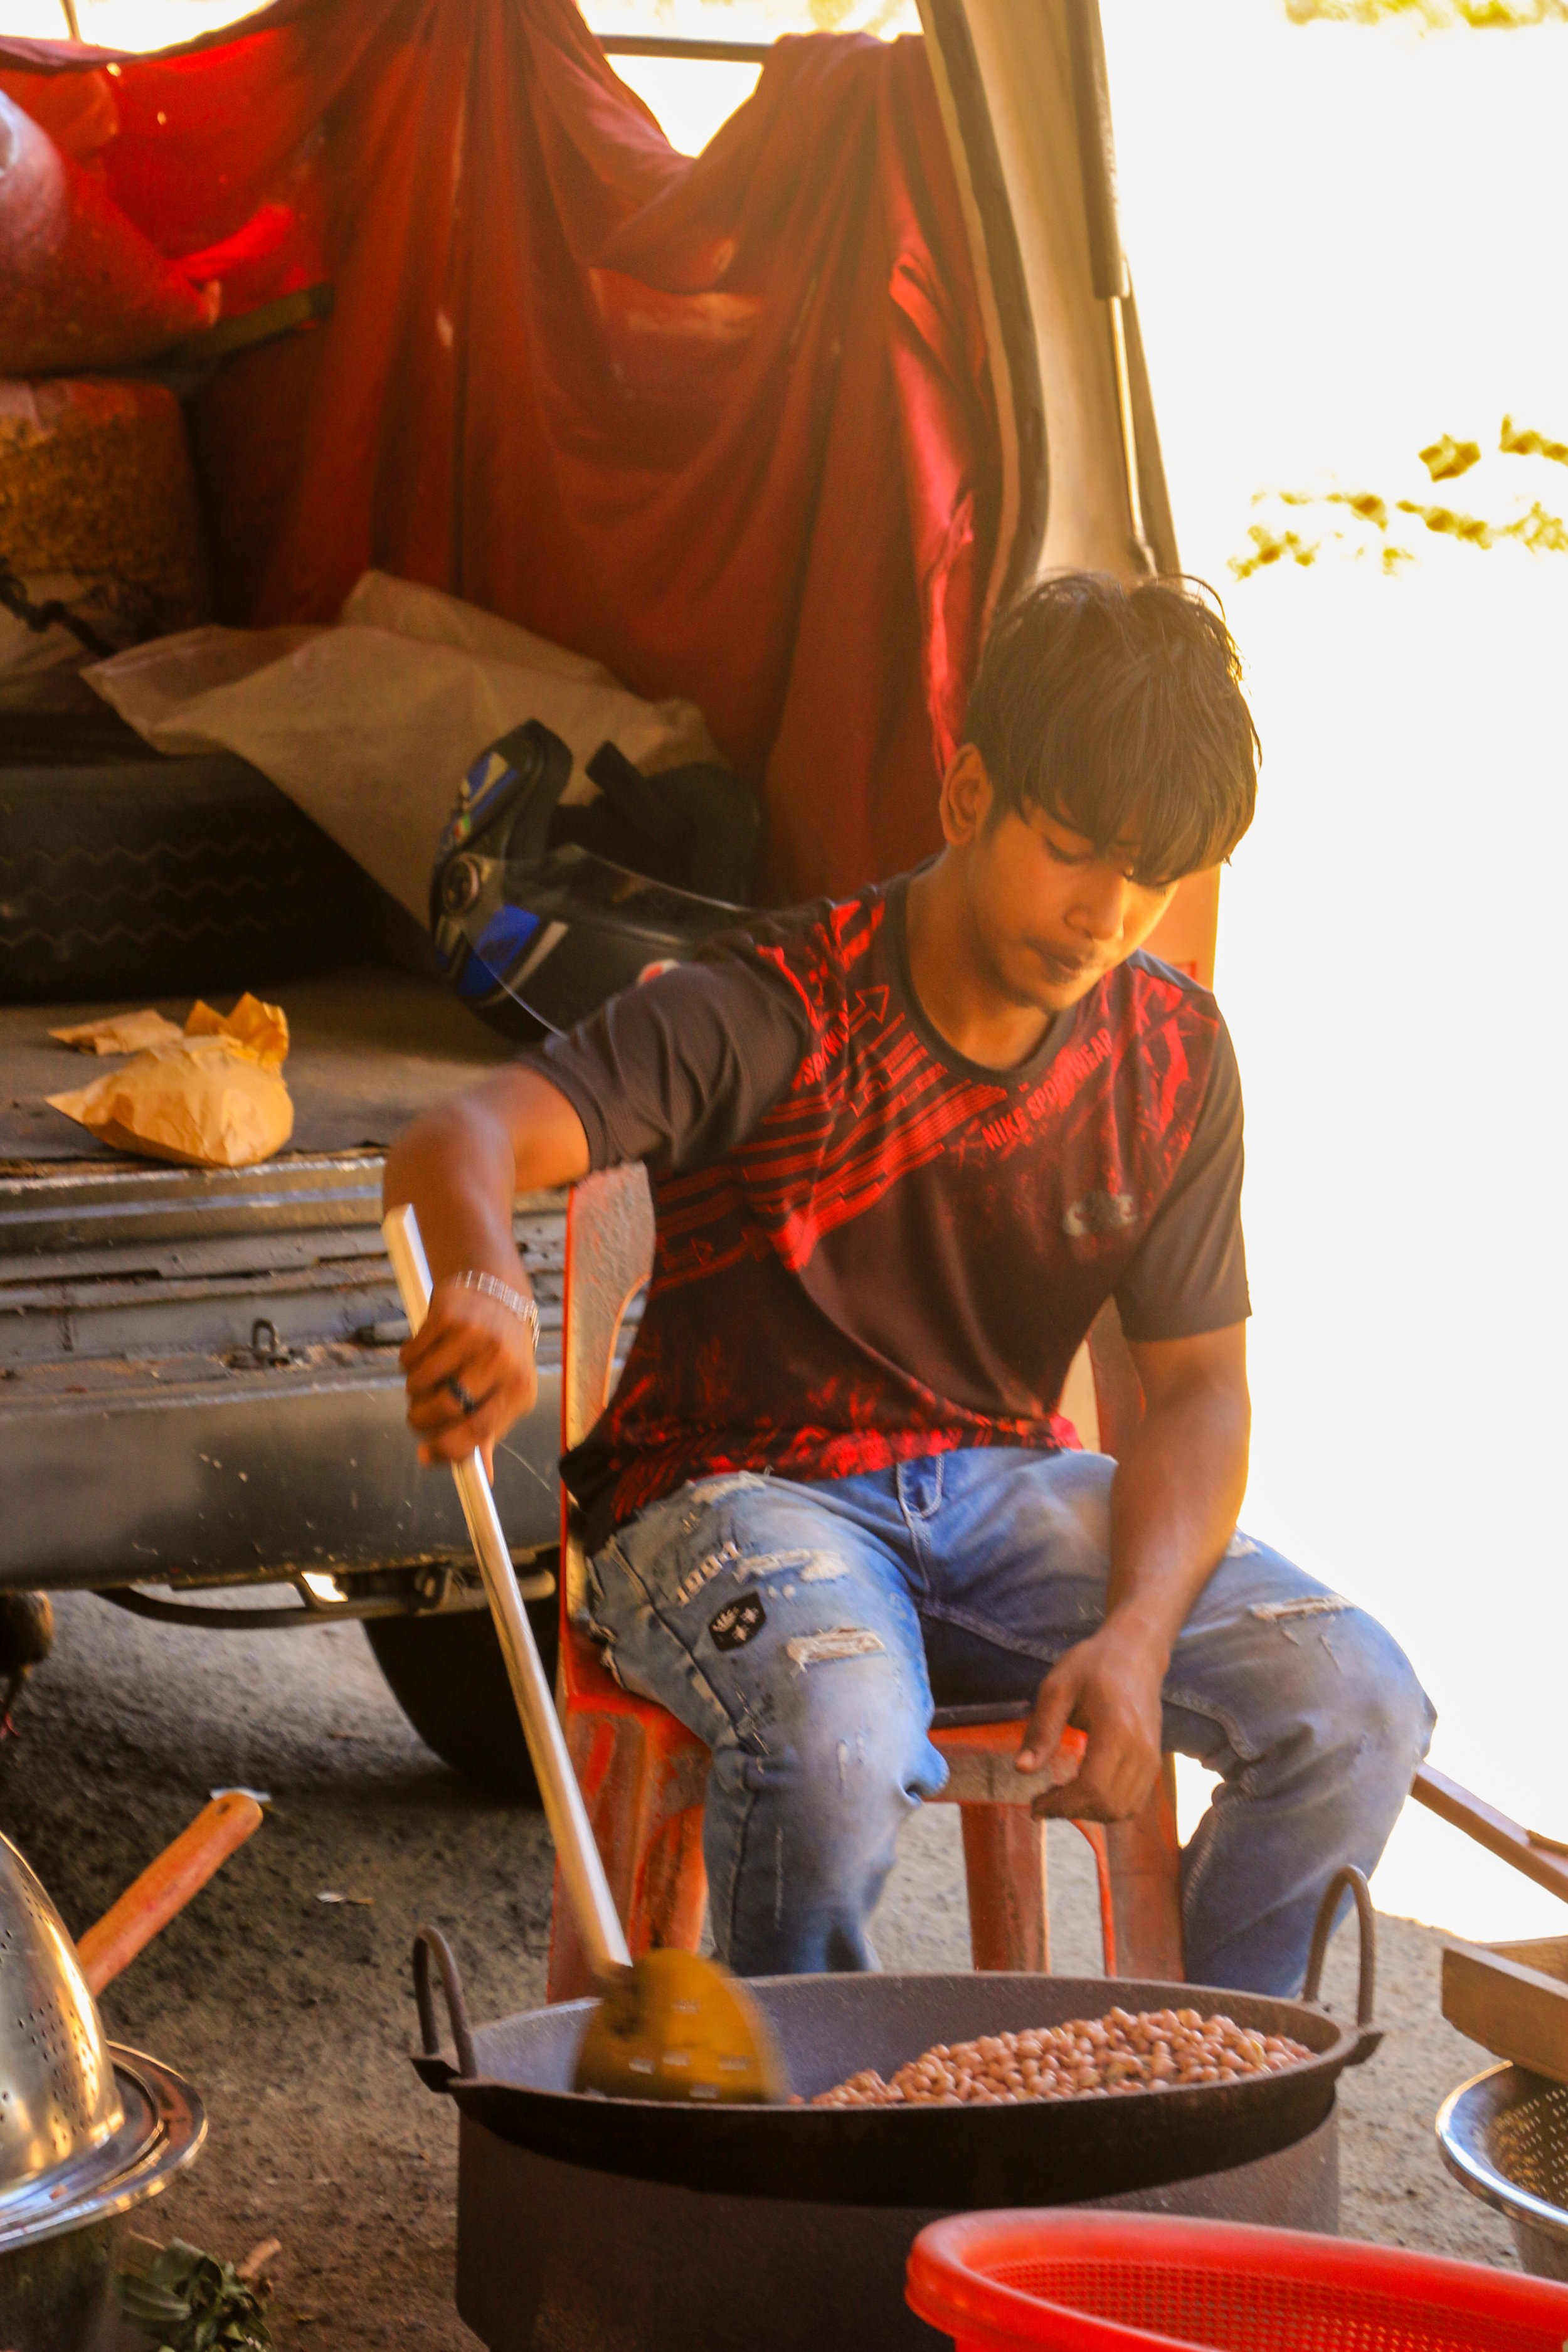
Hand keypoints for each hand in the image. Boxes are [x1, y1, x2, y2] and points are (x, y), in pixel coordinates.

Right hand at [400, 1281, 536, 1472]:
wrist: (498, 1293)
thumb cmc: (502, 1354)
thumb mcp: (507, 1393)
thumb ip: (490, 1433)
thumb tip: (480, 1476)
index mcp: (520, 1389)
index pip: (478, 1431)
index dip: (445, 1449)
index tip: (424, 1455)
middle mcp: (501, 1361)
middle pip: (444, 1408)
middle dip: (420, 1420)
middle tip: (417, 1416)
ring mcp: (474, 1336)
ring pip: (420, 1383)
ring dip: (413, 1391)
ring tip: (424, 1381)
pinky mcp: (447, 1316)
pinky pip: (409, 1356)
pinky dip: (408, 1363)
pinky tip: (425, 1354)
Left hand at [1015, 1621, 1166, 1823]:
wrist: (1136, 1653)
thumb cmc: (1093, 1665)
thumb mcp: (1057, 1688)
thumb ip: (1042, 1730)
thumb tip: (1021, 1769)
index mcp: (1116, 1730)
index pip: (1092, 1787)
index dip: (1061, 1804)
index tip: (1034, 1805)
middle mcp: (1140, 1750)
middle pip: (1109, 1805)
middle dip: (1072, 1811)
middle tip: (1043, 1801)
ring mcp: (1152, 1758)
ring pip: (1124, 1809)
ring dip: (1090, 1812)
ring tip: (1062, 1797)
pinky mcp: (1155, 1761)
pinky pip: (1135, 1801)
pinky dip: (1109, 1807)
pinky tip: (1085, 1792)